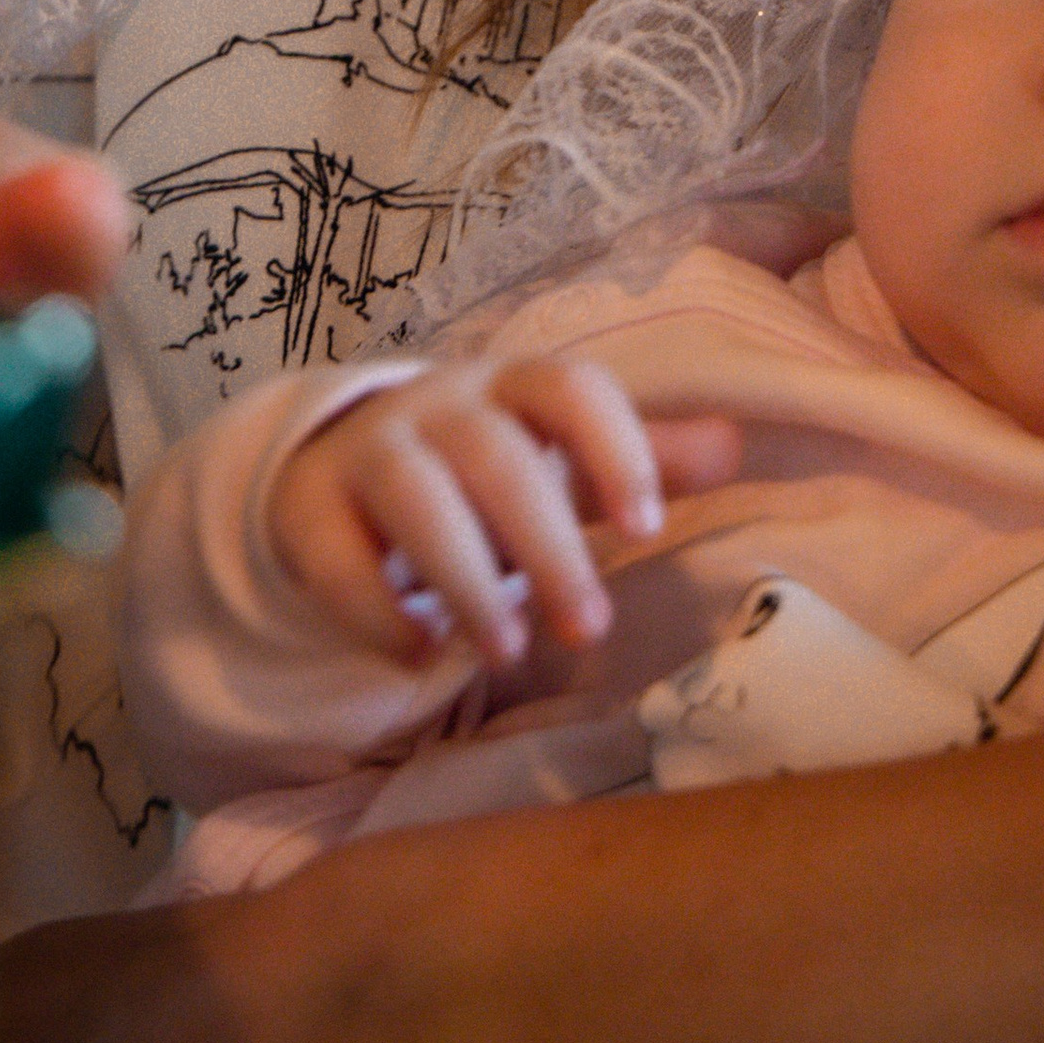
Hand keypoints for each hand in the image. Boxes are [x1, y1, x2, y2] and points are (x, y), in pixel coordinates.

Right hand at [271, 353, 741, 670]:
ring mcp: (368, 451)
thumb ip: (639, 455)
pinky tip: (420, 656)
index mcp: (512, 386)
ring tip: (508, 652)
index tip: (648, 528)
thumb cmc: (480, 469)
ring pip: (415, 496)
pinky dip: (377, 610)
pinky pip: (335, 554)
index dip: (613, 447)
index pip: (568, 386)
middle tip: (588, 630)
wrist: (342, 468)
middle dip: (548, 547)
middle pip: (496, 456)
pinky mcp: (308, 509)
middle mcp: (438, 406)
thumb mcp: (560, 458)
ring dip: (467, 578)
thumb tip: (735, 445)